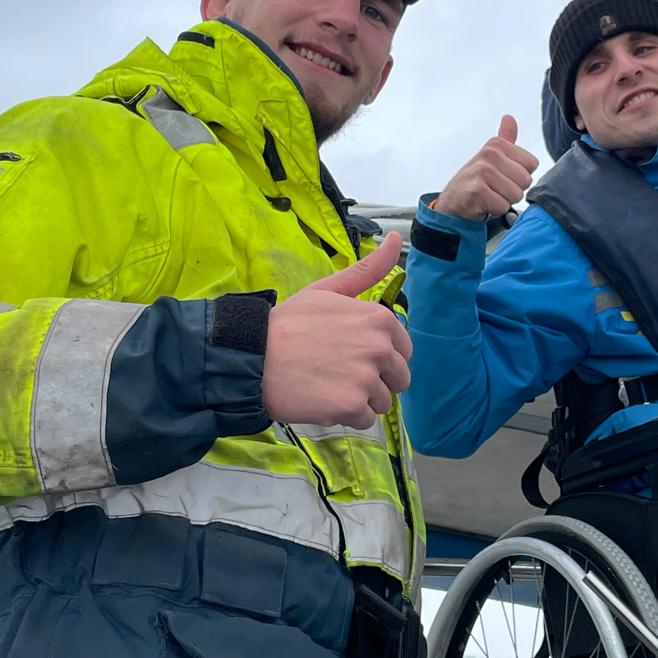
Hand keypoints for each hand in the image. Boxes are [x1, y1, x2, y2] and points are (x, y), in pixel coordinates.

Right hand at [262, 232, 411, 429]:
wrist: (253, 356)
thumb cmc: (289, 323)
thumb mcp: (329, 289)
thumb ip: (367, 270)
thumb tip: (395, 237)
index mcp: (380, 319)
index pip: (403, 351)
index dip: (379, 357)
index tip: (351, 353)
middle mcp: (380, 347)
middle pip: (398, 379)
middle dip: (374, 381)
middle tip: (338, 372)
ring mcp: (367, 378)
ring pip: (382, 402)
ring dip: (359, 400)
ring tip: (328, 384)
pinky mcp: (351, 405)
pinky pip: (364, 421)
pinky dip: (345, 416)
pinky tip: (322, 399)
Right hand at [430, 116, 538, 221]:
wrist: (452, 203)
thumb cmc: (476, 181)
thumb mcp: (491, 157)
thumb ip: (505, 139)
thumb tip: (509, 118)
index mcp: (497, 145)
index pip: (532, 164)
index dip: (520, 176)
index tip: (503, 177)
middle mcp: (490, 154)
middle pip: (526, 180)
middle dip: (513, 190)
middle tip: (495, 189)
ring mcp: (483, 171)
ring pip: (516, 194)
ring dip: (504, 201)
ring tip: (489, 196)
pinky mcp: (477, 190)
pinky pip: (503, 206)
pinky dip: (495, 210)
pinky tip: (483, 204)